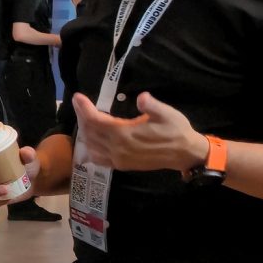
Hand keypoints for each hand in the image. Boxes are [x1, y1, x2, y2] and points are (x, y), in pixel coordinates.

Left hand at [71, 91, 206, 172]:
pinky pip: (99, 158)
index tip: (77, 97)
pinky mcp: (122, 165)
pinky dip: (91, 148)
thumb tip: (142, 97)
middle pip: (90, 132)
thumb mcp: (167, 113)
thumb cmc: (176, 130)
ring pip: (91, 146)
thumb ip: (152, 106)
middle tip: (80, 104)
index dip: (84, 108)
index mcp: (125, 134)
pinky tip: (90, 140)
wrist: (184, 153)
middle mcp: (118, 148)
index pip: (96, 121)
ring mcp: (118, 159)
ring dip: (85, 131)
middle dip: (82, 116)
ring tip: (85, 118)